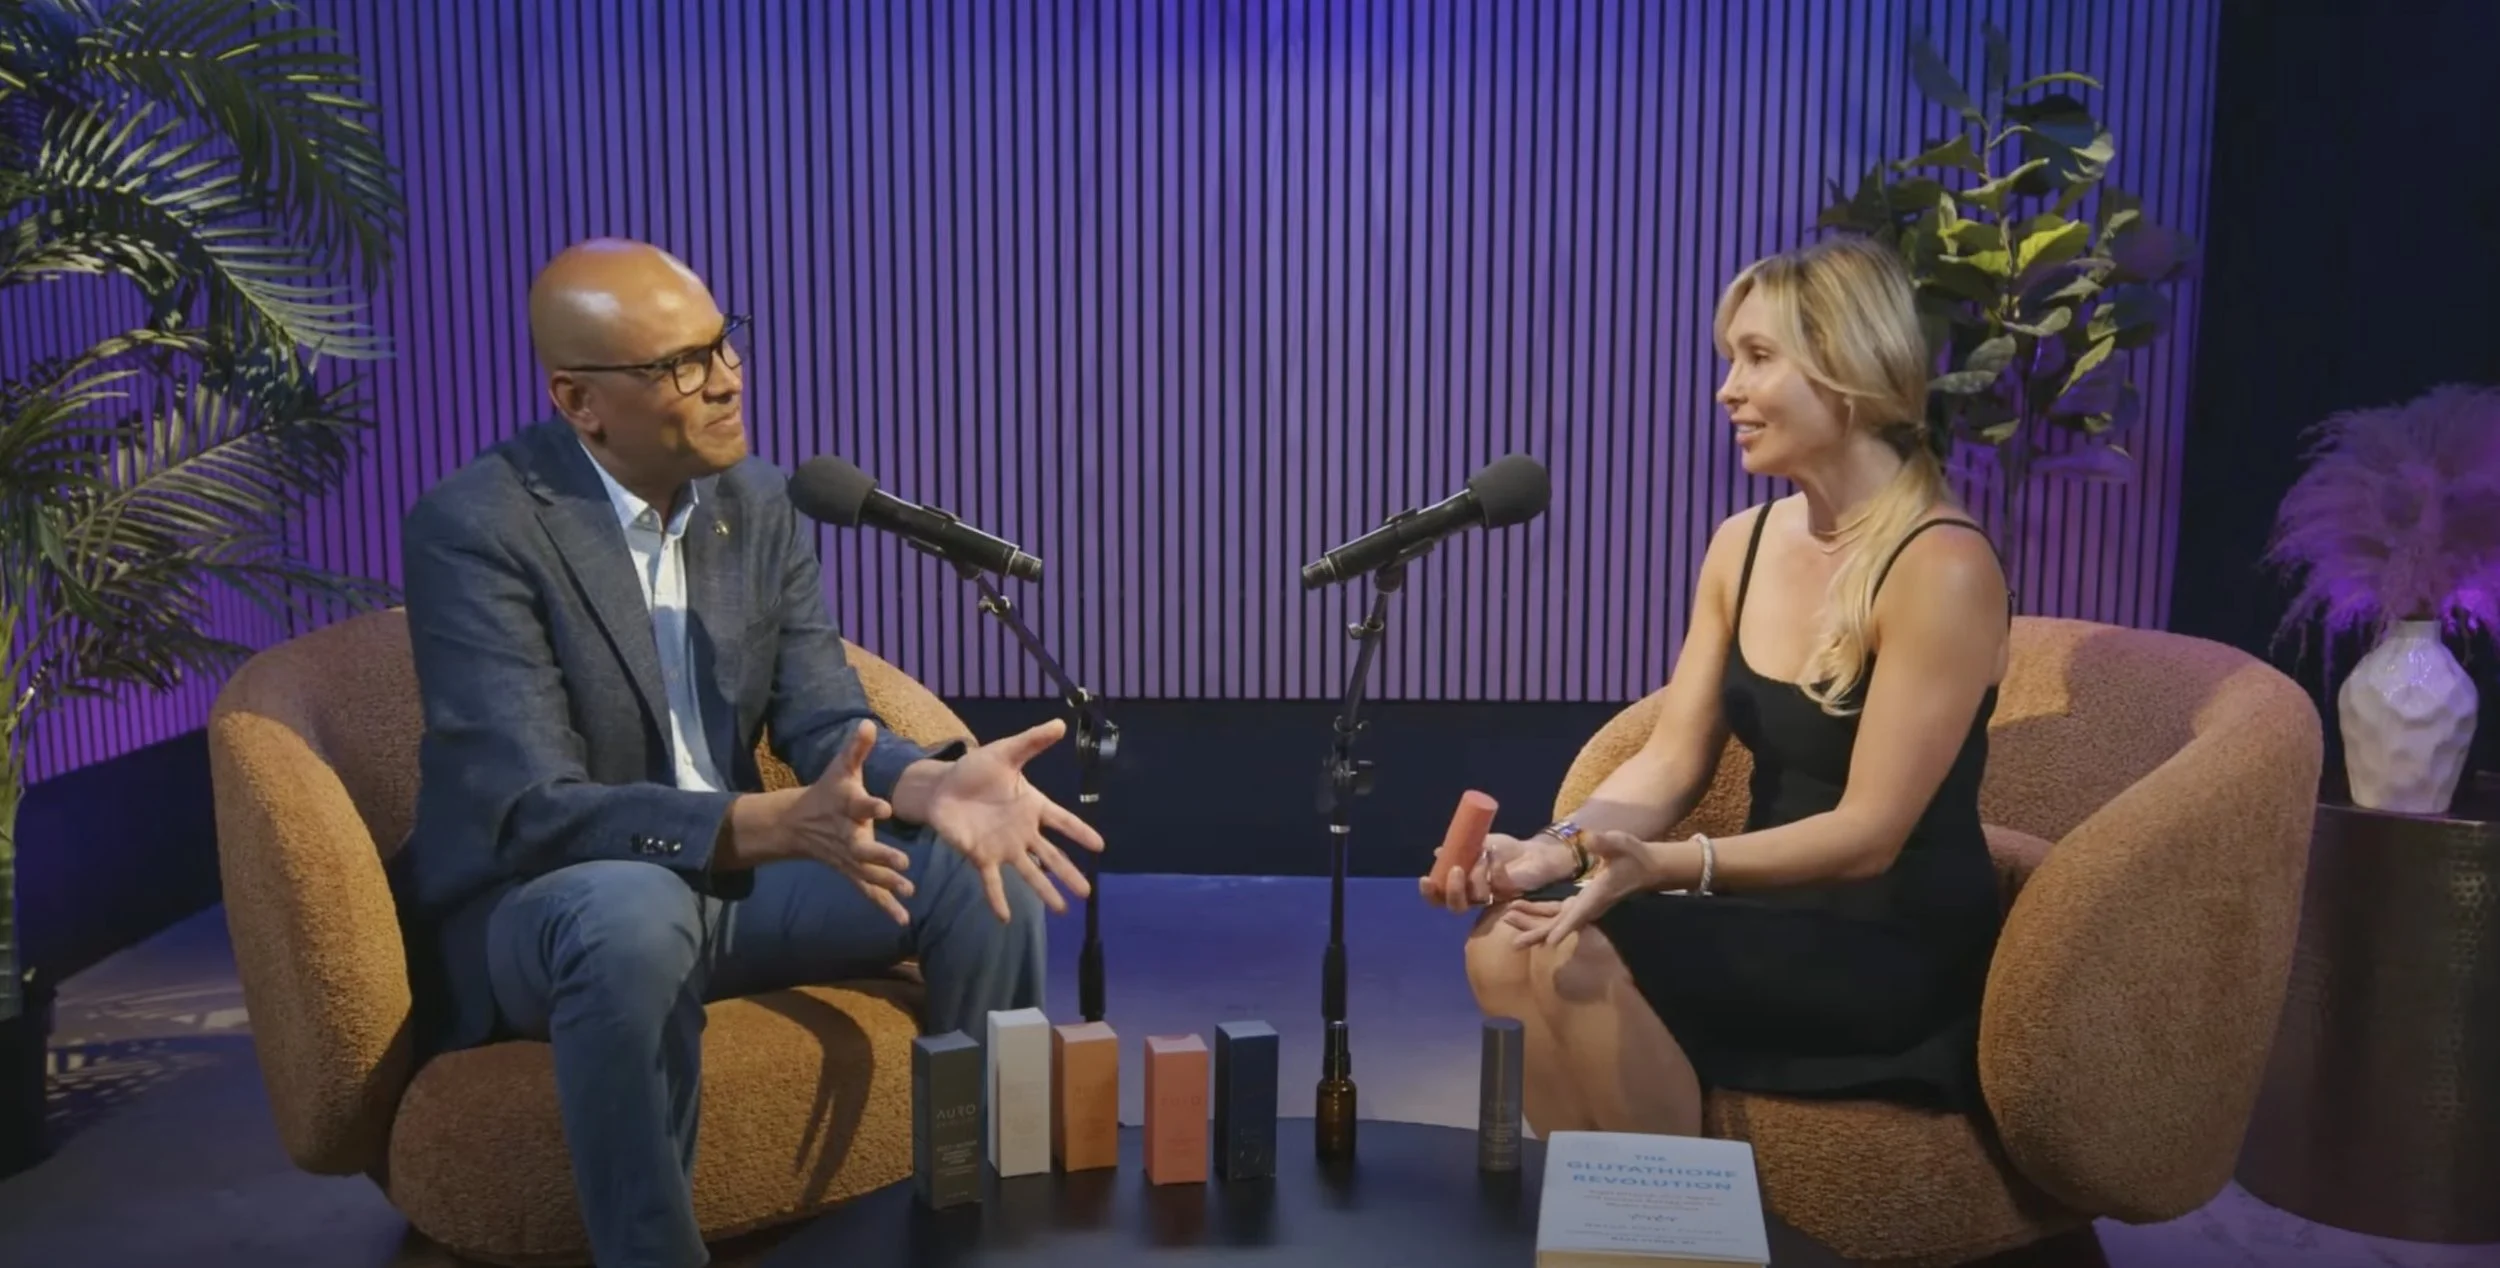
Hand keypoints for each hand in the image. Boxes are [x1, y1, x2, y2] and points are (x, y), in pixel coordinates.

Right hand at [783, 722, 916, 923]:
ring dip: (887, 882)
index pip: (859, 804)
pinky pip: (867, 890)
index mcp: (846, 806)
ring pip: (867, 872)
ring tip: (908, 890)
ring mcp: (847, 857)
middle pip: (862, 847)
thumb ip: (856, 749)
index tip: (885, 807)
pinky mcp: (851, 871)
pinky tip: (903, 919)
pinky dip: (884, 905)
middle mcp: (846, 834)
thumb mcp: (840, 768)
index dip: (870, 805)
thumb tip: (868, 722)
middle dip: (881, 855)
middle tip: (903, 862)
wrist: (797, 823)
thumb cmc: (828, 791)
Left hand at [922, 718, 1106, 921]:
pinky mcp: (980, 857)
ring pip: (1029, 874)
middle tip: (1088, 893)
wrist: (942, 788)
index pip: (1063, 821)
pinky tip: (1005, 918)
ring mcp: (1003, 847)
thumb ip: (1032, 741)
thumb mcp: (1005, 752)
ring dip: (1044, 892)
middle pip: (1052, 856)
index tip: (1100, 847)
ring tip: (1061, 911)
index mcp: (1032, 806)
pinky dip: (998, 900)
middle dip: (1069, 874)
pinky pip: (992, 882)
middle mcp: (1022, 832)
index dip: (1080, 832)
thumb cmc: (976, 770)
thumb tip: (1060, 723)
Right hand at [1418, 833, 1576, 910]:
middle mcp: (1474, 897)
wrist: (1534, 851)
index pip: (1439, 898)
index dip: (1430, 893)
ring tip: (1484, 853)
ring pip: (1477, 896)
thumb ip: (1460, 849)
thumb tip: (1438, 852)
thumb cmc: (1505, 849)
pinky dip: (1495, 867)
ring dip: (1477, 874)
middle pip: (1455, 907)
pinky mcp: (1510, 896)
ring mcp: (1492, 898)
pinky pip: (1497, 885)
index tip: (1425, 879)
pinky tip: (1496, 853)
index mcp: (1461, 885)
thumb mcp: (1478, 843)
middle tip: (1458, 870)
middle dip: (1453, 890)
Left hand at [1510, 830, 1661, 948]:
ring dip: (1533, 924)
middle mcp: (1589, 906)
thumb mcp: (1621, 844)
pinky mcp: (1580, 903)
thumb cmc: (1634, 855)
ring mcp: (1584, 907)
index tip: (1550, 943)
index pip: (1579, 914)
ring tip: (1506, 920)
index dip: (1565, 928)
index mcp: (1597, 895)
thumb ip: (1605, 843)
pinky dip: (1537, 913)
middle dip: (1538, 934)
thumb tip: (1588, 837)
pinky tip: (1517, 910)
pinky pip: (1556, 913)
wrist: (1646, 868)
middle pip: (1561, 925)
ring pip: (1555, 921)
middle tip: (1514, 944)